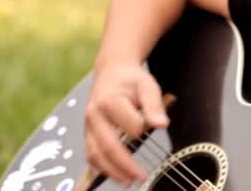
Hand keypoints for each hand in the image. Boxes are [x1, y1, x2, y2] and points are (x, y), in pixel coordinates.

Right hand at [84, 62, 168, 184]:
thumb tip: (162, 125)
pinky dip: (102, 168)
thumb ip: (154, 105)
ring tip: (129, 181)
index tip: (155, 125)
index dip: (143, 129)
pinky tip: (116, 175)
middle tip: (141, 177)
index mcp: (110, 101)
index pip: (130, 126)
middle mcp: (94, 115)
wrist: (112, 70)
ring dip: (111, 171)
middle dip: (125, 165)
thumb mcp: (147, 85)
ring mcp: (88, 125)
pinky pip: (91, 154)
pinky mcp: (88, 132)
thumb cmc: (131, 79)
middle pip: (108, 147)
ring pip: (95, 154)